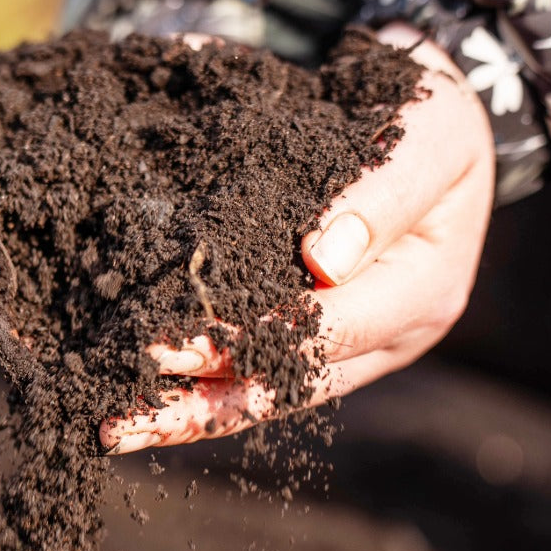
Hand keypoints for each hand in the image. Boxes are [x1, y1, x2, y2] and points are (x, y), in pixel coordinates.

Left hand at [99, 23, 495, 453]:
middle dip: (203, 398)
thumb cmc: (431, 121)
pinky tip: (141, 408)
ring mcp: (349, 346)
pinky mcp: (312, 336)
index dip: (252, 338)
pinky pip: (255, 374)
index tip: (175, 342)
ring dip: (189, 414)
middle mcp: (386, 338)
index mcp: (421, 293)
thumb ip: (383, 195)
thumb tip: (322, 261)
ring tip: (118, 429)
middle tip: (124, 411)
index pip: (329, 330)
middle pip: (288, 384)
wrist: (429, 125)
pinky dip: (198, 390)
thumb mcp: (428, 137)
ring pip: (265, 394)